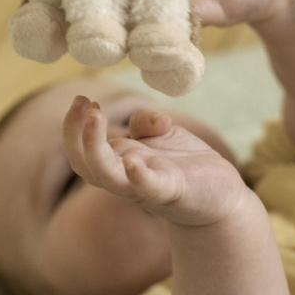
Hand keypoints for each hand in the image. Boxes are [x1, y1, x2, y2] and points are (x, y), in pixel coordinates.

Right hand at [62, 97, 246, 225]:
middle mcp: (124, 177)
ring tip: (95, 117)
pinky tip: (132, 162)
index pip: (81, 149)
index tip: (84, 98)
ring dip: (94, 147)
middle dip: (74, 133)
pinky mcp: (170, 192)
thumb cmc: (184, 164)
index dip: (74, 125)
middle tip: (82, 102)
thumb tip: (149, 121)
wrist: (220, 196)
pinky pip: (149, 187)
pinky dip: (138, 176)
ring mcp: (144, 187)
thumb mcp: (160, 135)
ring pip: (106, 175)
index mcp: (118, 162)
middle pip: (83, 163)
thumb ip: (144, 123)